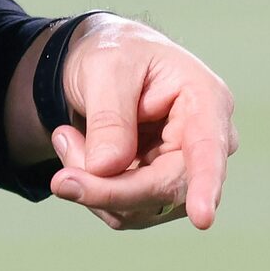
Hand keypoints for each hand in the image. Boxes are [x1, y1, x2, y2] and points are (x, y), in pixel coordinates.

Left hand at [46, 15, 235, 230]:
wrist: (105, 64)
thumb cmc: (116, 53)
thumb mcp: (105, 67)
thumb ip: (108, 117)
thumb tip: (107, 168)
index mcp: (205, 100)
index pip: (208, 148)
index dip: (206, 184)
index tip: (202, 218)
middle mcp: (205, 143)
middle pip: (164, 188)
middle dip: (107, 188)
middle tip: (61, 179)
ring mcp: (184, 172)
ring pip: (137, 206)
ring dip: (91, 182)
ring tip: (68, 137)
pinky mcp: (159, 191)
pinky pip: (122, 210)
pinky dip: (91, 187)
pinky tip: (79, 151)